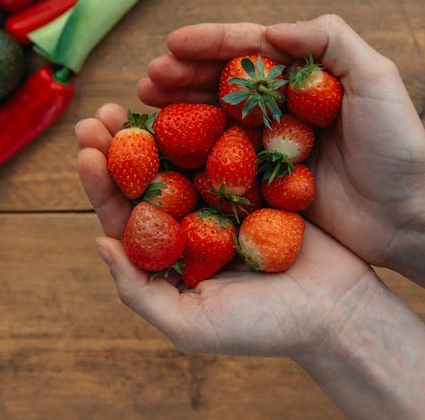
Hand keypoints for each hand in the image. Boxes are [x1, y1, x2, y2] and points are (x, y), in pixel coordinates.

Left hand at [76, 103, 374, 358]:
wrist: (339, 313)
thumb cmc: (264, 328)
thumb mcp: (190, 324)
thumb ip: (139, 291)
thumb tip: (98, 243)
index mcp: (169, 255)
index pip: (125, 215)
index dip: (101, 183)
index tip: (85, 151)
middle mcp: (192, 223)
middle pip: (147, 177)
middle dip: (119, 144)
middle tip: (99, 114)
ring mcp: (226, 198)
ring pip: (184, 154)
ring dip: (159, 126)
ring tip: (137, 96)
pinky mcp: (261, 180)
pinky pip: (231, 146)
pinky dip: (211, 123)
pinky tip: (194, 98)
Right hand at [138, 14, 424, 266]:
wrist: (409, 217)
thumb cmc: (399, 146)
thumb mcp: (377, 79)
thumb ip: (331, 40)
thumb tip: (271, 29)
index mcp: (304, 75)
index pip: (249, 49)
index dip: (209, 43)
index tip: (172, 44)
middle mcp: (281, 105)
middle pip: (221, 82)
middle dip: (181, 75)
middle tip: (146, 79)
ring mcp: (270, 144)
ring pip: (213, 118)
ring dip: (177, 109)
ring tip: (143, 103)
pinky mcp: (264, 182)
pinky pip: (219, 161)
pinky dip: (189, 152)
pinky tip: (162, 149)